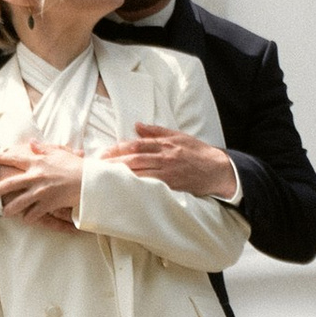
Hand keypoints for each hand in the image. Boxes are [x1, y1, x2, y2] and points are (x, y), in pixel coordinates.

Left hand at [0, 139, 84, 227]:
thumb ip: (42, 148)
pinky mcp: (47, 204)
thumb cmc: (74, 165)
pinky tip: (26, 218)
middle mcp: (36, 176)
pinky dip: (29, 217)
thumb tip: (31, 143)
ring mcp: (40, 192)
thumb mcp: (58, 152)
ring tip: (4, 211)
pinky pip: (33, 213)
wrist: (87, 181)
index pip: (14, 158)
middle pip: (10, 183)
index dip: (1, 157)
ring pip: (18, 202)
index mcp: (38, 161)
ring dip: (10, 208)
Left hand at [112, 124, 237, 198]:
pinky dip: (138, 188)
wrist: (218, 169)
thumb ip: (156, 131)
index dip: (119, 149)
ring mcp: (168, 173)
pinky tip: (126, 191)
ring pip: (141, 174)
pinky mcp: (172, 186)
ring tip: (105, 179)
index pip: (137, 145)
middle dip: (115, 163)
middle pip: (135, 160)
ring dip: (122, 176)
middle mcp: (165, 157)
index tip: (104, 153)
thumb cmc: (197, 152)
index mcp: (164, 144)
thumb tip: (136, 124)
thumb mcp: (178, 136)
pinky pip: (152, 187)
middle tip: (97, 167)